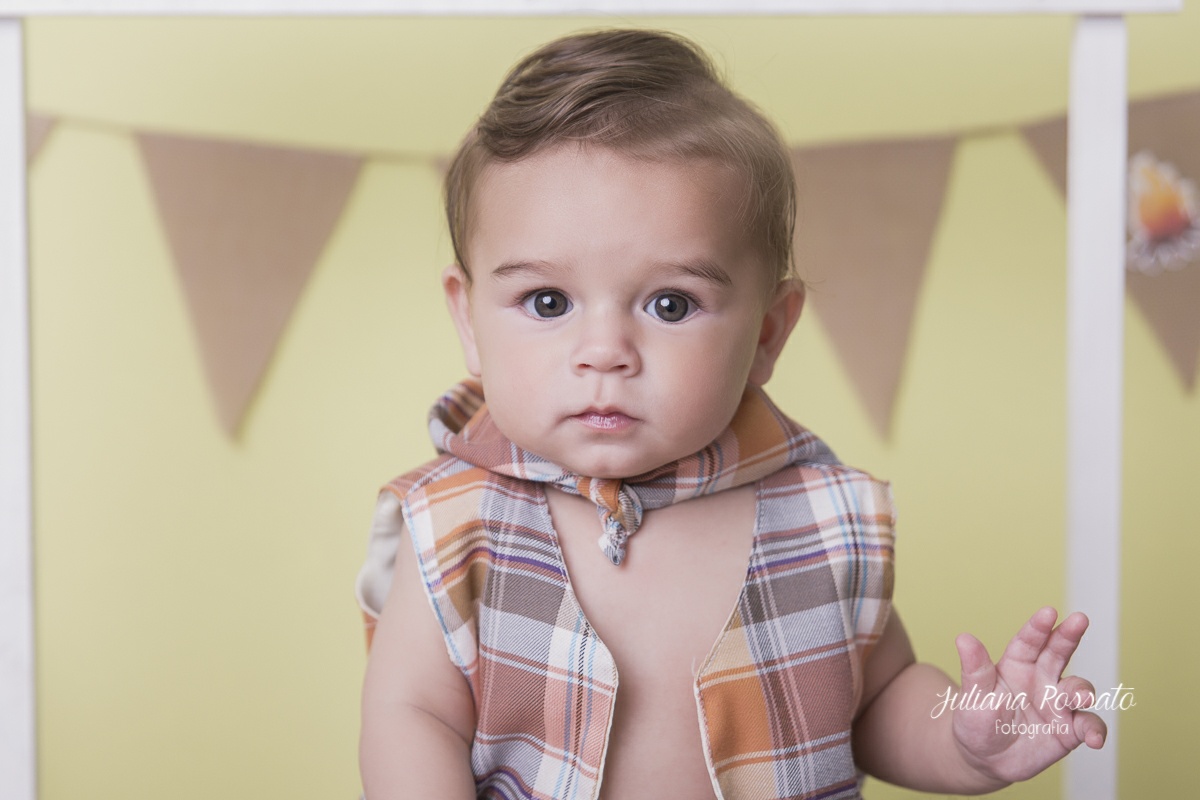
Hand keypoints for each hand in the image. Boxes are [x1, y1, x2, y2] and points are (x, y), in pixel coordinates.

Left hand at [951, 607, 1106, 783]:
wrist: (985, 759)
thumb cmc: (977, 720)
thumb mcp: (973, 696)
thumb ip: (975, 670)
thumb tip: (963, 638)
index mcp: (1016, 665)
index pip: (1028, 641)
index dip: (1038, 626)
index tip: (1049, 611)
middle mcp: (1041, 679)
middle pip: (1058, 653)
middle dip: (1069, 636)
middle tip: (1080, 619)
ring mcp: (1058, 703)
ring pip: (1078, 688)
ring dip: (1082, 690)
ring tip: (1080, 698)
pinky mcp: (1070, 729)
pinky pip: (1088, 725)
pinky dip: (1095, 730)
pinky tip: (1093, 738)